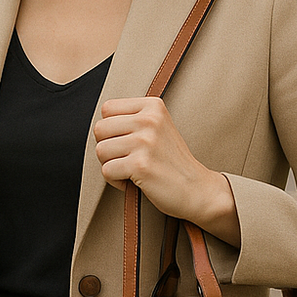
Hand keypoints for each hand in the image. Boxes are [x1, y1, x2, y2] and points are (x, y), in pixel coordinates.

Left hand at [93, 97, 239, 245]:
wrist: (198, 190)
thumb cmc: (172, 162)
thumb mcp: (158, 128)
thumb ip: (133, 119)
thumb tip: (98, 125)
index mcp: (153, 106)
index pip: (107, 109)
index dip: (111, 129)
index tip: (127, 142)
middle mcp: (149, 120)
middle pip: (100, 129)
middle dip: (108, 148)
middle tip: (127, 158)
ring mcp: (145, 142)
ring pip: (100, 151)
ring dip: (111, 165)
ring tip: (131, 170)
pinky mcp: (140, 165)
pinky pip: (107, 171)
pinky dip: (116, 181)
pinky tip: (134, 181)